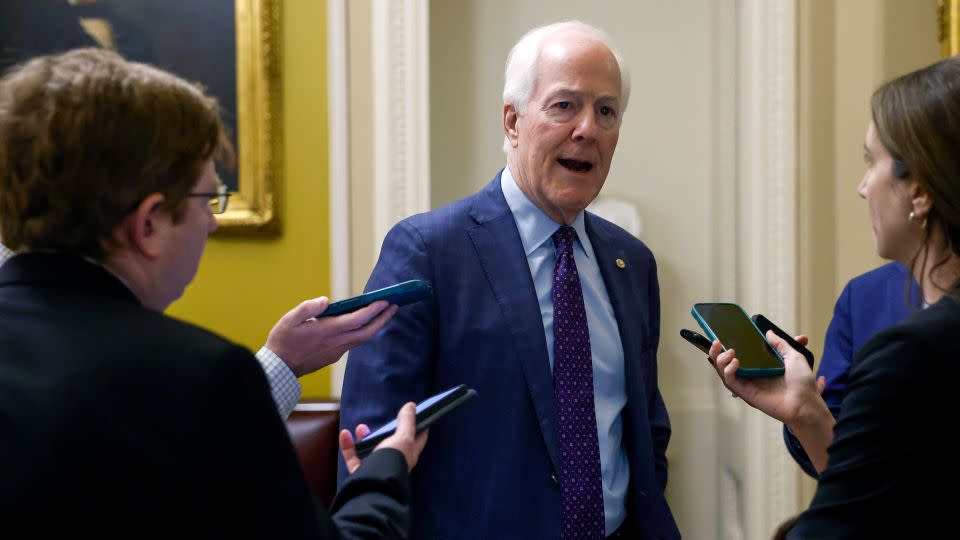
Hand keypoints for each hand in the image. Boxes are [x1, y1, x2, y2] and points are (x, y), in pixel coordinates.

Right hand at [264, 297, 397, 376]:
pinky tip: (363, 324)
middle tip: (394, 307)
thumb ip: (308, 308)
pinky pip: (353, 343)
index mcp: (327, 331)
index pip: (357, 320)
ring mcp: (337, 351)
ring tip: (383, 313)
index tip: (385, 301)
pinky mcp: (334, 356)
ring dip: (375, 326)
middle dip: (383, 319)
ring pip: (362, 339)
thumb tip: (325, 300)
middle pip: (367, 332)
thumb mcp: (290, 320)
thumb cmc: (282, 341)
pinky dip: (363, 332)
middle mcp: (336, 343)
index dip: (373, 310)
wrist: (279, 368)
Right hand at [338, 402, 428, 473]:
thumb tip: (411, 405)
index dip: (419, 426)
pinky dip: (348, 446)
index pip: (418, 438)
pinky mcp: (360, 473)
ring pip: (371, 450)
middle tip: (382, 420)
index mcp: (408, 454)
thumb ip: (407, 421)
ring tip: (361, 427)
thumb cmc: (393, 459)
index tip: (416, 414)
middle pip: (391, 444)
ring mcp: (377, 468)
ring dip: (365, 437)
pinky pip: (353, 458)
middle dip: (385, 431)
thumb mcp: (404, 437)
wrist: (374, 484)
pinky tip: (344, 434)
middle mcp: (394, 462)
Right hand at [707, 331, 824, 425]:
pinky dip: (728, 370)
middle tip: (717, 341)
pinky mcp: (745, 393)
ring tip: (729, 351)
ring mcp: (747, 384)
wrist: (805, 402)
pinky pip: (730, 381)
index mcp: (761, 366)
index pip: (740, 355)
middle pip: (726, 364)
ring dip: (720, 360)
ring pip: (724, 372)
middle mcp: (751, 375)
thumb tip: (769, 333)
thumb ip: (781, 344)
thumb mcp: (794, 357)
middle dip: (717, 353)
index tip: (725, 335)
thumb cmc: (802, 382)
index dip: (730, 346)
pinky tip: (735, 362)